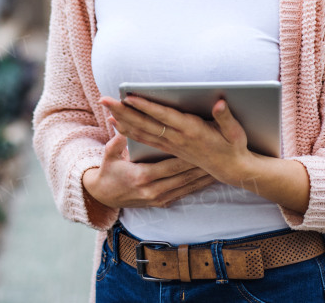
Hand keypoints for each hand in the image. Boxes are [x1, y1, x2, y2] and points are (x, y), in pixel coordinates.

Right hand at [81, 132, 216, 209]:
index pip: (170, 165)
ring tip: (220, 168)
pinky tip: (208, 180)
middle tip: (219, 156)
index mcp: (141, 176)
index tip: (202, 148)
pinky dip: (197, 187)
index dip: (188, 158)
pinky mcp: (161, 203)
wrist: (104, 197)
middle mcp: (152, 190)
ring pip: (187, 187)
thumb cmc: (107, 172)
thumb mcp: (109, 154)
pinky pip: (183, 194)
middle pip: (183, 177)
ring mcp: (158, 199)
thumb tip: (120, 121)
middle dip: (201, 167)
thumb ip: (117, 140)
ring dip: (203, 179)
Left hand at [100, 95, 252, 187]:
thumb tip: (220, 102)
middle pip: (145, 124)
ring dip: (123, 121)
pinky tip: (118, 125)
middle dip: (124, 111)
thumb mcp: (235, 132)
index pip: (163, 117)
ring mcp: (172, 146)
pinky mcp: (170, 150)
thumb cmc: (233, 147)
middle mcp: (177, 139)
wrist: (231, 170)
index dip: (146, 106)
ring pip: (142, 133)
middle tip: (106, 100)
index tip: (129, 97)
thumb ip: (225, 117)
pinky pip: (145, 141)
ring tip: (107, 109)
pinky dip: (130, 133)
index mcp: (191, 131)